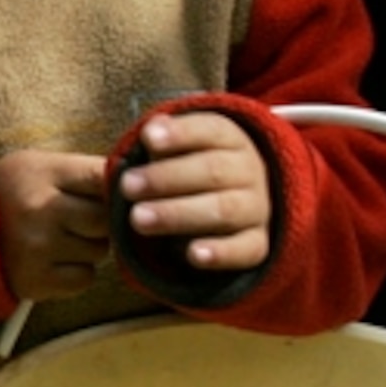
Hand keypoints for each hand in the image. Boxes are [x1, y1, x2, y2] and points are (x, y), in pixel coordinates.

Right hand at [0, 149, 113, 301]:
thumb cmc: (10, 193)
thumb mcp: (39, 167)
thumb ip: (83, 172)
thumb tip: (137, 185)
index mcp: (44, 173)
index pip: (104, 177)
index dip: (117, 188)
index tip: (116, 194)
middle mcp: (42, 209)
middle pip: (106, 220)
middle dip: (101, 222)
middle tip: (80, 220)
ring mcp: (39, 248)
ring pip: (99, 251)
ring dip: (89, 248)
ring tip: (60, 239)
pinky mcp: (37, 280)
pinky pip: (84, 278)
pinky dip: (77, 273)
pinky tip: (54, 261)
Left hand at [113, 108, 269, 273]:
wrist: (237, 211)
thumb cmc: (190, 174)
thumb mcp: (177, 152)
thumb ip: (161, 143)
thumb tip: (150, 131)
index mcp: (230, 140)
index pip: (209, 130)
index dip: (179, 134)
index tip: (148, 138)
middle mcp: (249, 171)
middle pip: (213, 170)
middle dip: (166, 178)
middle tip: (128, 186)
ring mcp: (256, 209)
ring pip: (224, 210)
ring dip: (179, 214)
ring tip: (138, 219)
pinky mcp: (257, 244)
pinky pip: (245, 249)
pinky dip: (221, 253)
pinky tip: (193, 255)